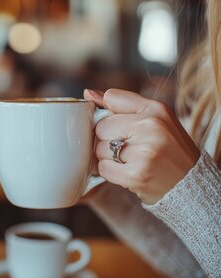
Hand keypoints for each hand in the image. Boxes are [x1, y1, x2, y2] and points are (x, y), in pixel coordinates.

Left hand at [84, 88, 199, 203]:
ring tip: (130, 160)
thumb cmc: (167, 148)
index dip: (109, 113)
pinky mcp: (136, 175)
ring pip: (100, 148)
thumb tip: (88, 94)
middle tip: (127, 146)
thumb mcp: (155, 118)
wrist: (190, 183)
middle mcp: (151, 127)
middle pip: (101, 126)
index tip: (121, 125)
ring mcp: (144, 152)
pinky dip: (110, 171)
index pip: (111, 98)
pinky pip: (104, 168)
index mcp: (156, 109)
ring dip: (108, 157)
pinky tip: (127, 171)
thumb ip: (121, 103)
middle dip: (107, 138)